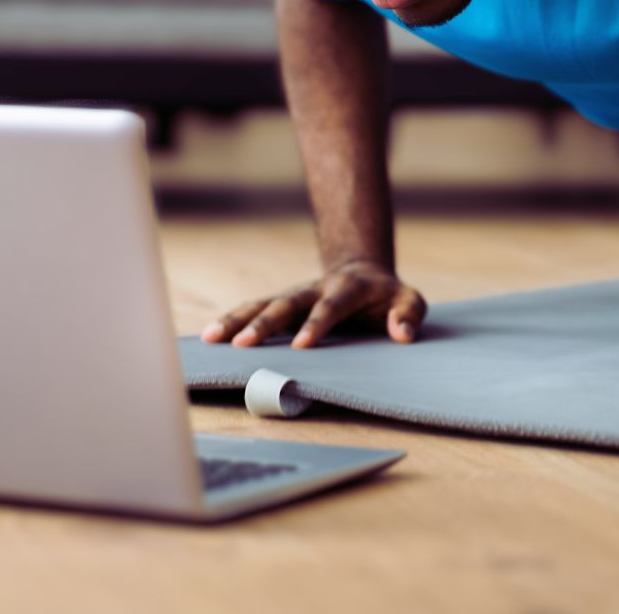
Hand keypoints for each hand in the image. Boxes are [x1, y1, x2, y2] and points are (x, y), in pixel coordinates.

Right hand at [198, 259, 426, 349]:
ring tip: (211, 337)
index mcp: (347, 289)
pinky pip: (253, 310)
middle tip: (241, 343)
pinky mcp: (281, 304)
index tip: (302, 346)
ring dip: (236, 320)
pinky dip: (231, 321)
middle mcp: (315, 289)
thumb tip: (402, 334)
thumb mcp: (409, 300)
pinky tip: (209, 336)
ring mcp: (294, 295)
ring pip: (262, 304)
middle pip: (286, 305)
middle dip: (263, 324)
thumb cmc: (387, 296)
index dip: (316, 324)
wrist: (362, 273)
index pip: (330, 307)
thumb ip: (408, 314)